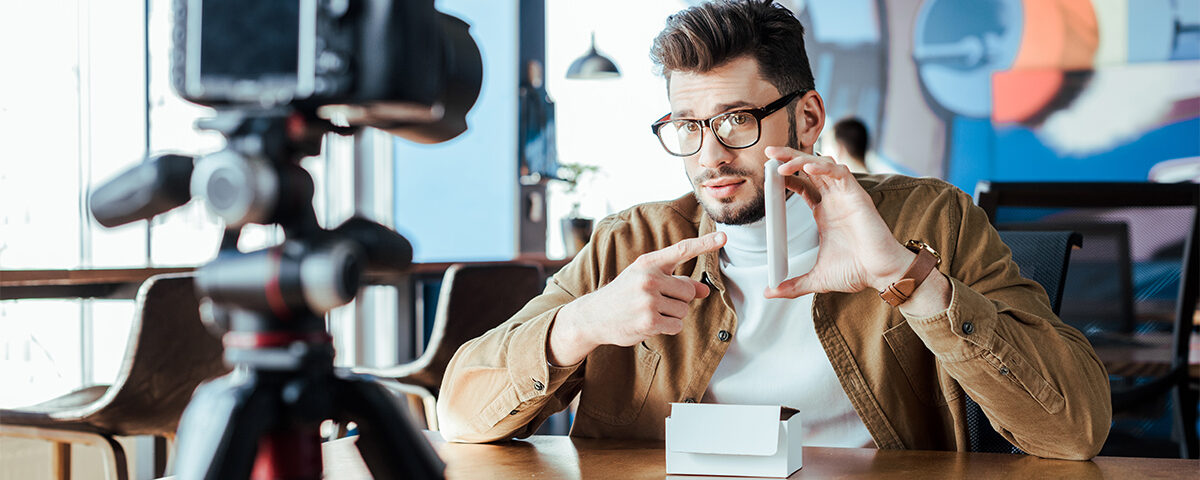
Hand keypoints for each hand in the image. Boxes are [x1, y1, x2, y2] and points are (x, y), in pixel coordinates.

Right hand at [548, 232, 726, 365]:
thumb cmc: (624, 295)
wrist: (593, 316)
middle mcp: (649, 279)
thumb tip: (705, 290)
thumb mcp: (647, 281)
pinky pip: (677, 325)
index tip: (724, 238)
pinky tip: (650, 323)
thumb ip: (677, 282)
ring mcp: (648, 301)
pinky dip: (668, 327)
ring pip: (684, 309)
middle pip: (688, 290)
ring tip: (650, 312)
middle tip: (657, 301)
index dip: (704, 244)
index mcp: (648, 263)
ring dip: (673, 315)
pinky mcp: (649, 321)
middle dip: (679, 299)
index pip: (681, 250)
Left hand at [762, 147, 913, 298]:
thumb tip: (770, 293)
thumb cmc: (856, 271)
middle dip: (789, 157)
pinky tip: (807, 168)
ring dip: (801, 159)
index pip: (802, 185)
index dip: (786, 177)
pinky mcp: (857, 195)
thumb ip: (793, 285)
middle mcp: (834, 200)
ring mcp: (845, 195)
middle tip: (769, 153)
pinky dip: (824, 167)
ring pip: (822, 165)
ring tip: (781, 163)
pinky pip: (840, 173)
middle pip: (809, 168)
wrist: (881, 273)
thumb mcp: (816, 279)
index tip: (769, 176)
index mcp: (824, 212)